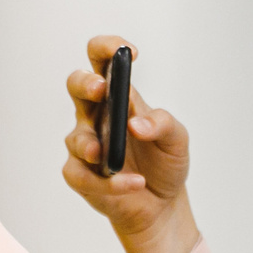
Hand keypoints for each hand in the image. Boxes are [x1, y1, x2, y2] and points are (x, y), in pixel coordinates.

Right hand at [61, 37, 200, 252]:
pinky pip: (82, 175)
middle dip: (85, 83)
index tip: (129, 52)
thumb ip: (163, 123)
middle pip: (76, 85)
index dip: (108, 48)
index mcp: (118, 97)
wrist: (162, 204)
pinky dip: (108, 182)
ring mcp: (85, 145)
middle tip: (101, 89)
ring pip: (74, 136)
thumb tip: (135, 124)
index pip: (102, 60)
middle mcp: (96, 115)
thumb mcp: (177, 139)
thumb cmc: (164, 162)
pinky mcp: (80, 175)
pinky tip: (133, 183)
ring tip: (103, 153)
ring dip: (89, 143)